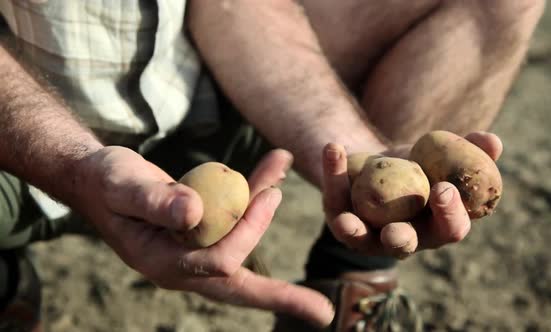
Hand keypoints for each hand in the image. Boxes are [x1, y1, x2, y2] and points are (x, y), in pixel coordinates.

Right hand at [71, 146, 334, 326]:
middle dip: (280, 299)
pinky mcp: (201, 229)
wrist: (98, 178)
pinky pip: (234, 216)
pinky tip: (274, 166)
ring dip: (267, 210)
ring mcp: (193, 249)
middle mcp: (183, 264)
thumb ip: (153, 200)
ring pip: (242, 244)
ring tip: (288, 173)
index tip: (268, 195)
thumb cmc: (106, 181)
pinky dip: (254, 191)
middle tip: (321, 314)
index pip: (219, 264)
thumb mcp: (122, 185)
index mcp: (163, 264)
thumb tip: (193, 214)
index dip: (249, 232)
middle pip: (239, 287)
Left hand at [322, 132, 502, 258]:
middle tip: (393, 229)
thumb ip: (471, 151)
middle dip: (400, 238)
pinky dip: (333, 173)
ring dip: (352, 228)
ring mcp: (368, 235)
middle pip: (403, 245)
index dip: (451, 214)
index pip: (451, 229)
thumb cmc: (422, 168)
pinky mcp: (342, 219)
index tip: (445, 189)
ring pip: (359, 236)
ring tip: (344, 221)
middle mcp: (403, 238)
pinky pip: (335, 199)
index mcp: (436, 226)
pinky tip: (334, 148)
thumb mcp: (445, 158)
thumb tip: (492, 141)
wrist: (381, 165)